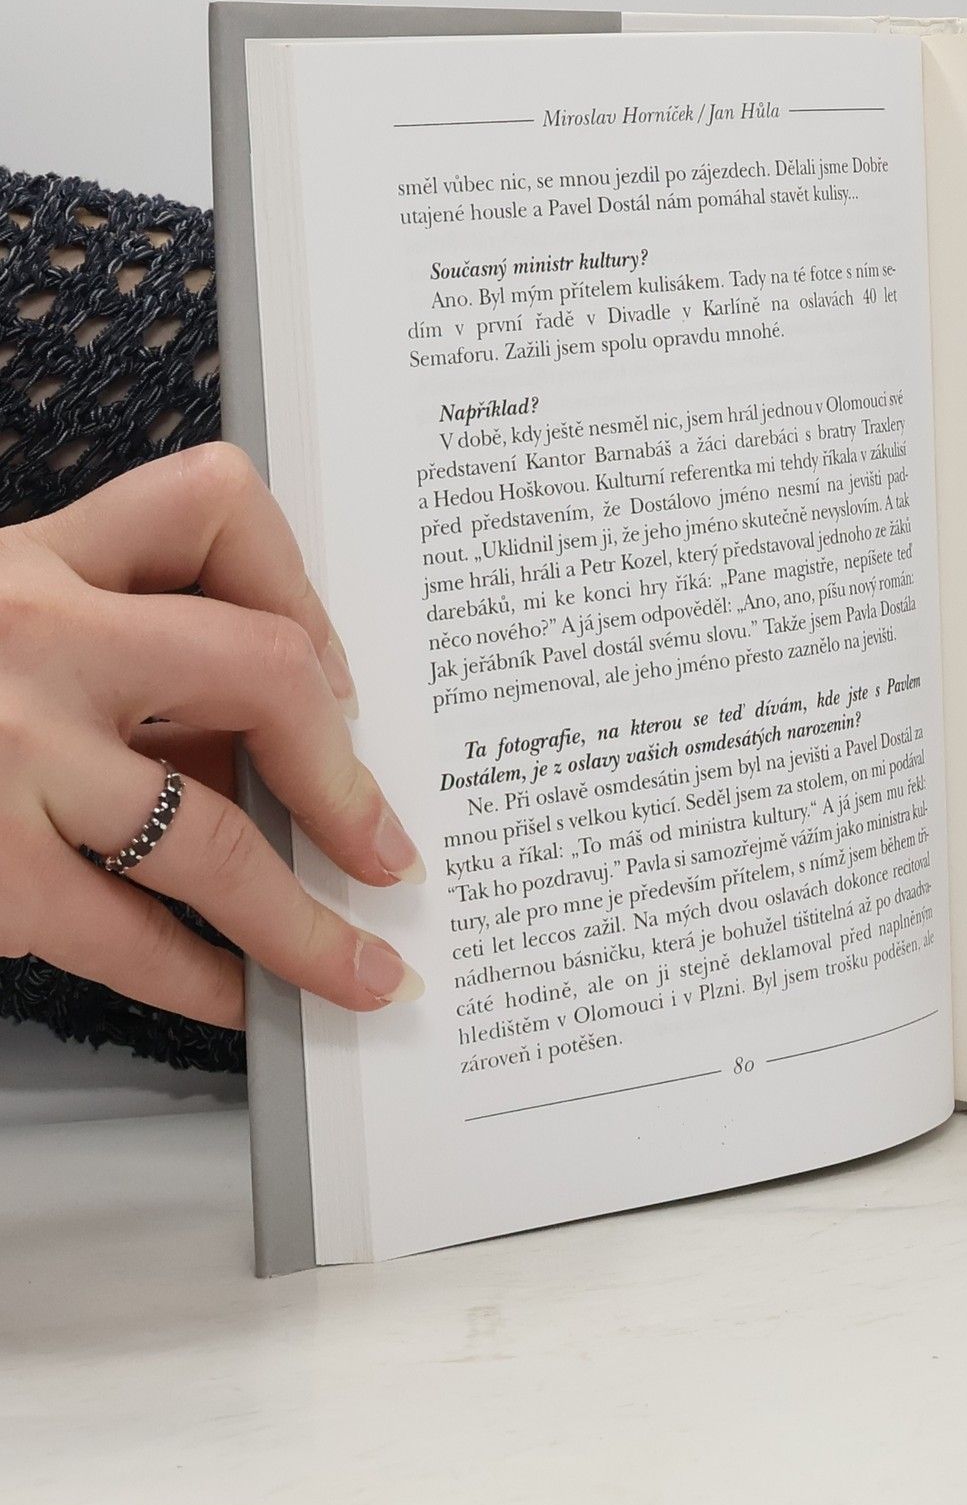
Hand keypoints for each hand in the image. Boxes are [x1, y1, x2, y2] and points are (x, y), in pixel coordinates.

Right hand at [0, 444, 426, 1029]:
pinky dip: (195, 978)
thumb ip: (103, 655)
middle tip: (389, 848)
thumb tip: (264, 757)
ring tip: (362, 970)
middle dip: (345, 774)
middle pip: (264, 671)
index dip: (302, 586)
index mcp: (32, 558)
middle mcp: (30, 635)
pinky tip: (236, 999)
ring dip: (305, 922)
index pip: (214, 505)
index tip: (338, 675)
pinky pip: (123, 932)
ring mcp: (4, 751)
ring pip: (213, 837)